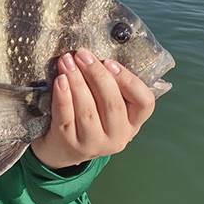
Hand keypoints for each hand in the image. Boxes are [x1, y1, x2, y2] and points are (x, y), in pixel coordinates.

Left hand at [31, 48, 155, 169]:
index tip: (109, 61)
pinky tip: (59, 80)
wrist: (62, 148)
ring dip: (77, 82)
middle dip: (96, 74)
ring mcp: (94, 143)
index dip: (128, 80)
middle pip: (112, 103)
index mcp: (133, 123)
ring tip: (66, 62)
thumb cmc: (88, 116)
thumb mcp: (105, 106)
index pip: (145, 102)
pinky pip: (66, 117)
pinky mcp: (69, 143)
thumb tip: (94, 55)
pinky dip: (62, 97)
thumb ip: (109, 85)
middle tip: (81, 54)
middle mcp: (118, 136)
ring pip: (88, 110)